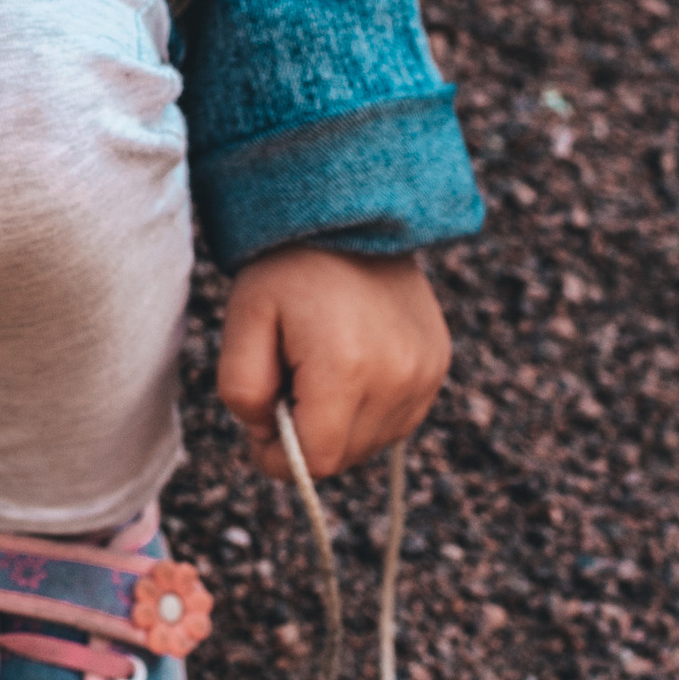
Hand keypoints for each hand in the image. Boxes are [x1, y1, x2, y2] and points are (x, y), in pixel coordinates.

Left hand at [217, 247, 450, 481]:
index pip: (314, 461)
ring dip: (337, 425)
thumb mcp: (243, 322)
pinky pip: (397, 420)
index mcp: (345, 370)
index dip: (279, 455)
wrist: (350, 217)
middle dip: (306, 438)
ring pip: (372, 444)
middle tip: (285, 383)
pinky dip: (367, 410)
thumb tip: (266, 436)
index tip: (262, 419)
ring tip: (317, 369)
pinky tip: (348, 367)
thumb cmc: (286, 270)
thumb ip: (241, 390)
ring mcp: (425, 375)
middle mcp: (398, 379)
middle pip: (343, 457)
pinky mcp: (437, 367)